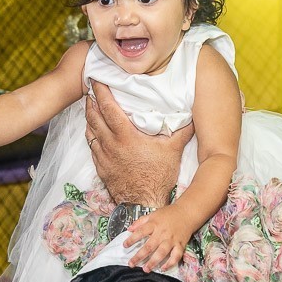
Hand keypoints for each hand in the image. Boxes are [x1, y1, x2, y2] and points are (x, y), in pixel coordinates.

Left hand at [85, 80, 191, 205]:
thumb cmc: (159, 176)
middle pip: (94, 117)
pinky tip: (93, 131)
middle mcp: (111, 144)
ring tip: (90, 106)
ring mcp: (104, 157)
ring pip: (90, 131)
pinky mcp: (101, 167)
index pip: (108, 108)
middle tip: (90, 89)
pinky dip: (91, 135)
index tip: (96, 79)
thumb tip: (192, 116)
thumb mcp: (173, 150)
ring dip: (88, 117)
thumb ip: (181, 131)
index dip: (101, 92)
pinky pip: (92, 147)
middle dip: (91, 101)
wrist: (144, 203)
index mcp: (126, 136)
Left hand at [124, 205, 191, 271]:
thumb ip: (140, 222)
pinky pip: (176, 256)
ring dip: (153, 262)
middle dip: (139, 256)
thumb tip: (129, 229)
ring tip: (145, 269)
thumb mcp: (153, 214)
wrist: (187, 212)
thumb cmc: (169, 214)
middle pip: (149, 246)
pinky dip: (170, 263)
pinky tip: (163, 268)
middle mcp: (162, 233)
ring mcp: (172, 240)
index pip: (140, 232)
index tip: (125, 246)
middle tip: (131, 264)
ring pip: (161, 253)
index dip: (132, 239)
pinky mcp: (180, 245)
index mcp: (154, 224)